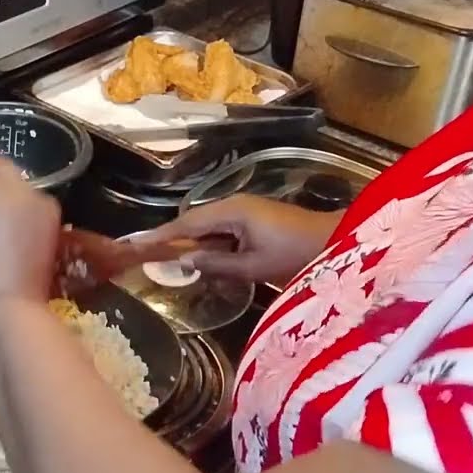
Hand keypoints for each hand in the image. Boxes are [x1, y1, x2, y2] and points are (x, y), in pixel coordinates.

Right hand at [140, 195, 342, 284]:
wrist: (338, 243)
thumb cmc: (297, 255)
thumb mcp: (253, 266)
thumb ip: (216, 264)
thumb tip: (182, 263)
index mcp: (232, 211)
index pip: (185, 224)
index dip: (159, 236)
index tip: (134, 245)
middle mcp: (234, 205)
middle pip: (192, 222)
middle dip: (170, 239)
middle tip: (144, 256)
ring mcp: (245, 212)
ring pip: (207, 228)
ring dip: (189, 244)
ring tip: (164, 261)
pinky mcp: (254, 222)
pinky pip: (221, 231)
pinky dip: (208, 245)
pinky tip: (199, 261)